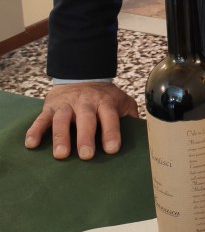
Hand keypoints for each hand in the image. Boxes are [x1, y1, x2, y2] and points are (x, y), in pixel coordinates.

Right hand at [24, 82, 139, 159]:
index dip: (111, 132)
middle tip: (86, 155)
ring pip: (62, 119)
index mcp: (105, 102)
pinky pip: (41, 119)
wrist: (82, 76)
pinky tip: (31, 144)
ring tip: (61, 155)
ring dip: (61, 136)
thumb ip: (131, 117)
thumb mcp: (121, 102)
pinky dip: (35, 130)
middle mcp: (85, 103)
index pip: (110, 117)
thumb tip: (146, 137)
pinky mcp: (50, 107)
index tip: (112, 150)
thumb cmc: (104, 98)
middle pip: (86, 119)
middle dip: (86, 136)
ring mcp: (66, 105)